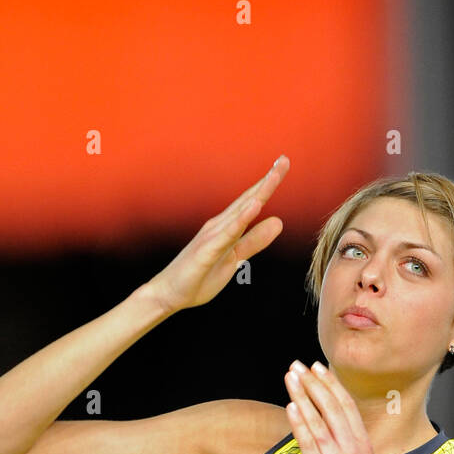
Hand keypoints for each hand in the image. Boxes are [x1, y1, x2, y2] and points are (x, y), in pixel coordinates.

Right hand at [146, 155, 288, 313]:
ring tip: (273, 177)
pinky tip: (254, 208)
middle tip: (284, 160)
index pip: (251, 202)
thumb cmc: (200, 276)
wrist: (169, 293)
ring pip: (238, 213)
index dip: (268, 184)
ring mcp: (211, 238)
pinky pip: (226, 236)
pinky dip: (240, 221)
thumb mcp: (236, 258)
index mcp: (227, 227)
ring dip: (256, 195)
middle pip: (247, 200)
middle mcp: (219, 226)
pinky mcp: (205, 253)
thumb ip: (255, 240)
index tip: (284, 163)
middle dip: (267, 181)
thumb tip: (278, 222)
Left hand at [284, 360, 379, 453]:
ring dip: (303, 396)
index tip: (318, 368)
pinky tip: (291, 406)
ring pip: (319, 420)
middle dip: (314, 382)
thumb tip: (343, 432)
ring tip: (290, 378)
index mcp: (364, 445)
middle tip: (299, 365)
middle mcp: (353, 449)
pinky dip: (300, 422)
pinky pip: (309, 442)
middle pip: (332, 406)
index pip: (347, 406)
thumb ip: (354, 448)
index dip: (331, 384)